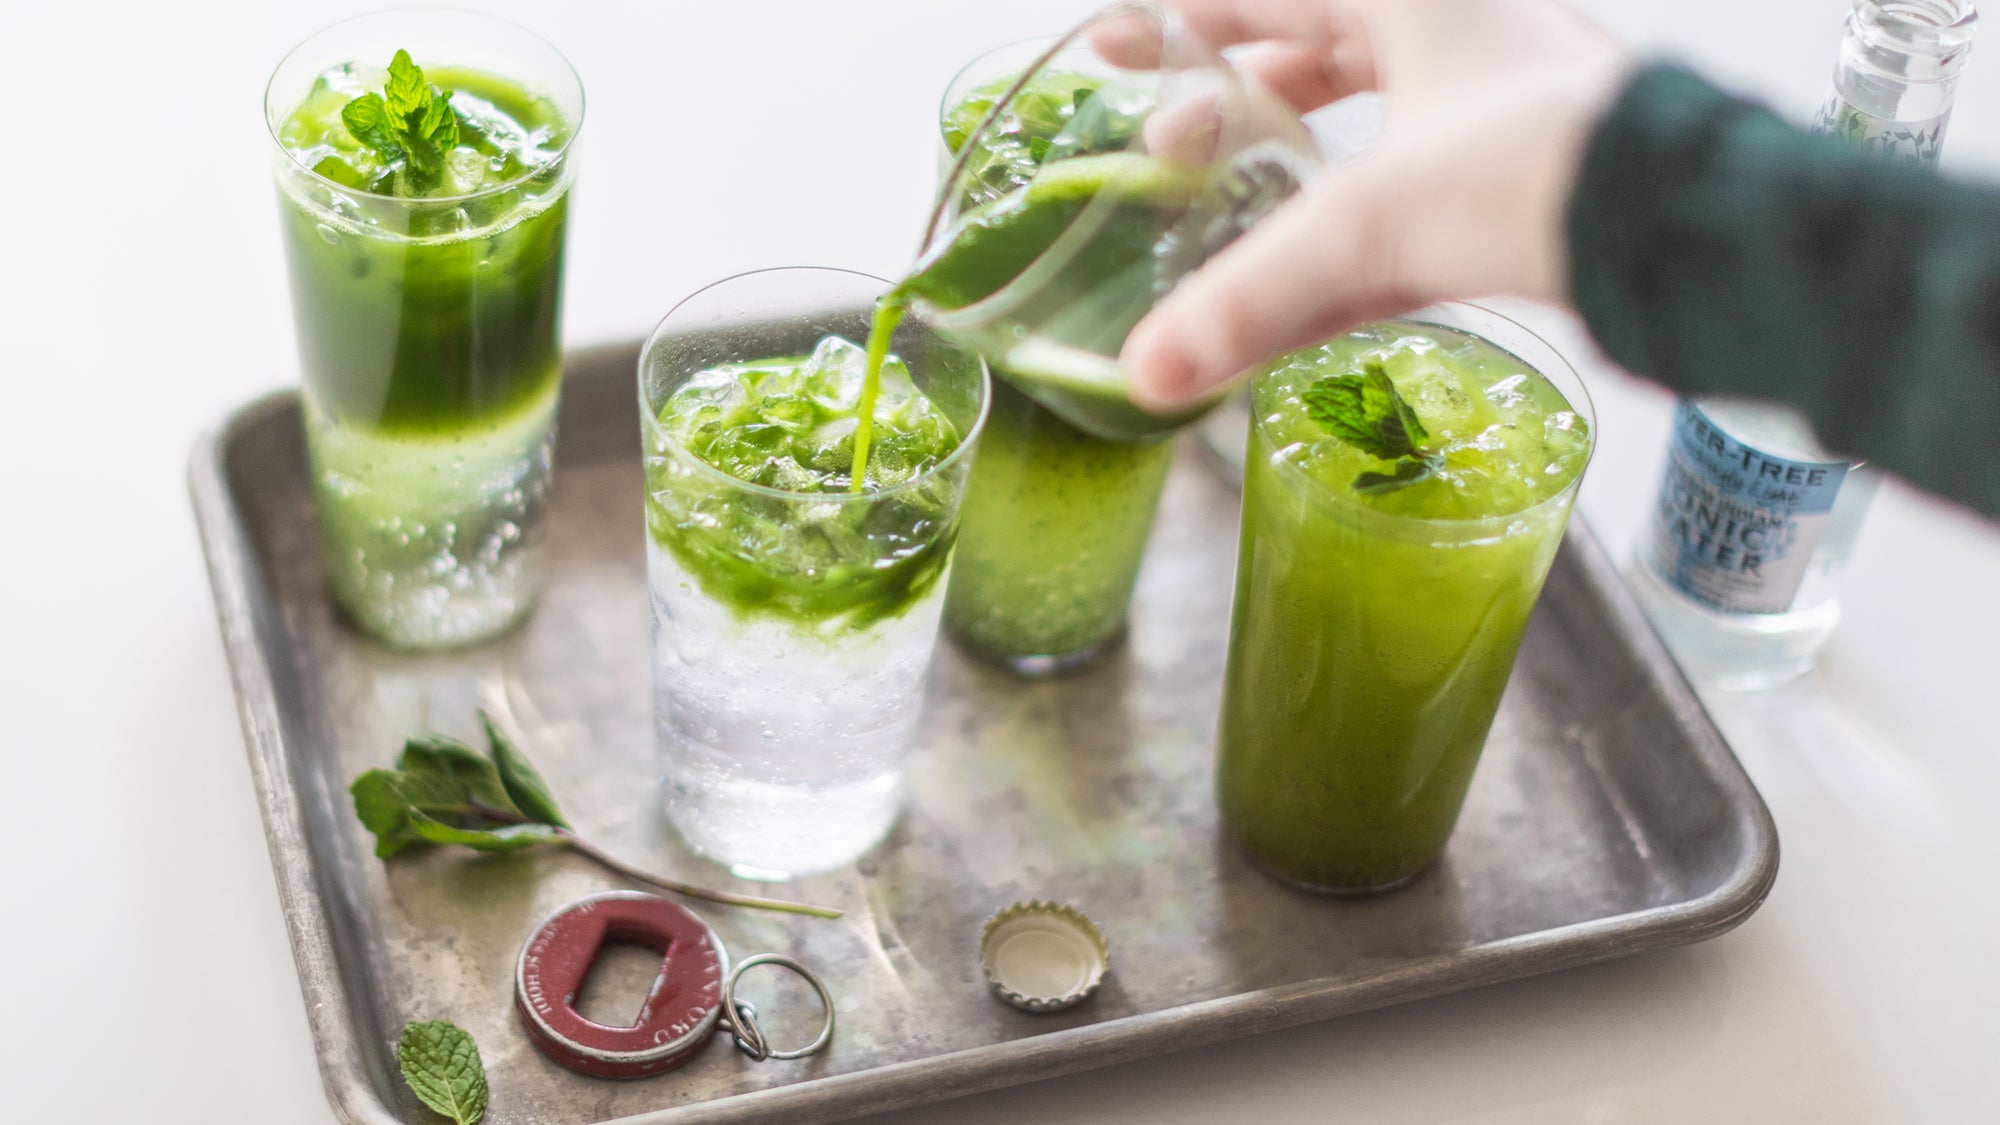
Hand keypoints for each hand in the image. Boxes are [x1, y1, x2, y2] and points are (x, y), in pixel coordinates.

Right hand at [1102, 0, 1631, 409]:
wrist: (1688, 231)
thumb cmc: (1548, 167)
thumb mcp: (1369, 222)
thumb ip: (1249, 296)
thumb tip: (1150, 372)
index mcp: (1409, 0)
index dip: (1179, 20)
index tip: (1117, 46)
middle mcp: (1451, 42)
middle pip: (1311, 54)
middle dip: (1230, 101)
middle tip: (1163, 145)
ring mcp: (1486, 117)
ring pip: (1358, 134)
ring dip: (1284, 175)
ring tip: (1217, 215)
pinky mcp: (1510, 191)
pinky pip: (1396, 209)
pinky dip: (1337, 246)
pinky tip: (1290, 298)